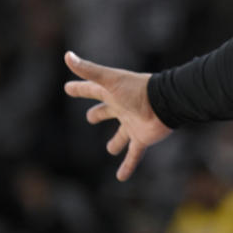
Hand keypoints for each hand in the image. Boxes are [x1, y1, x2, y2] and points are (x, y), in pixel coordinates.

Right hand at [64, 52, 172, 180]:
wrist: (165, 103)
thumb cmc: (137, 90)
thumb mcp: (109, 80)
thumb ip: (88, 70)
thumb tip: (67, 56)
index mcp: (112, 93)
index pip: (92, 89)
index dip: (80, 88)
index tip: (68, 87)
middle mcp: (122, 108)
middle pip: (107, 111)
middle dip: (99, 114)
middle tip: (90, 118)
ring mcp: (132, 124)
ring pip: (121, 135)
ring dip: (116, 142)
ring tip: (111, 149)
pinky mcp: (142, 138)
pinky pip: (133, 154)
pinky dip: (128, 165)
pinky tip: (121, 177)